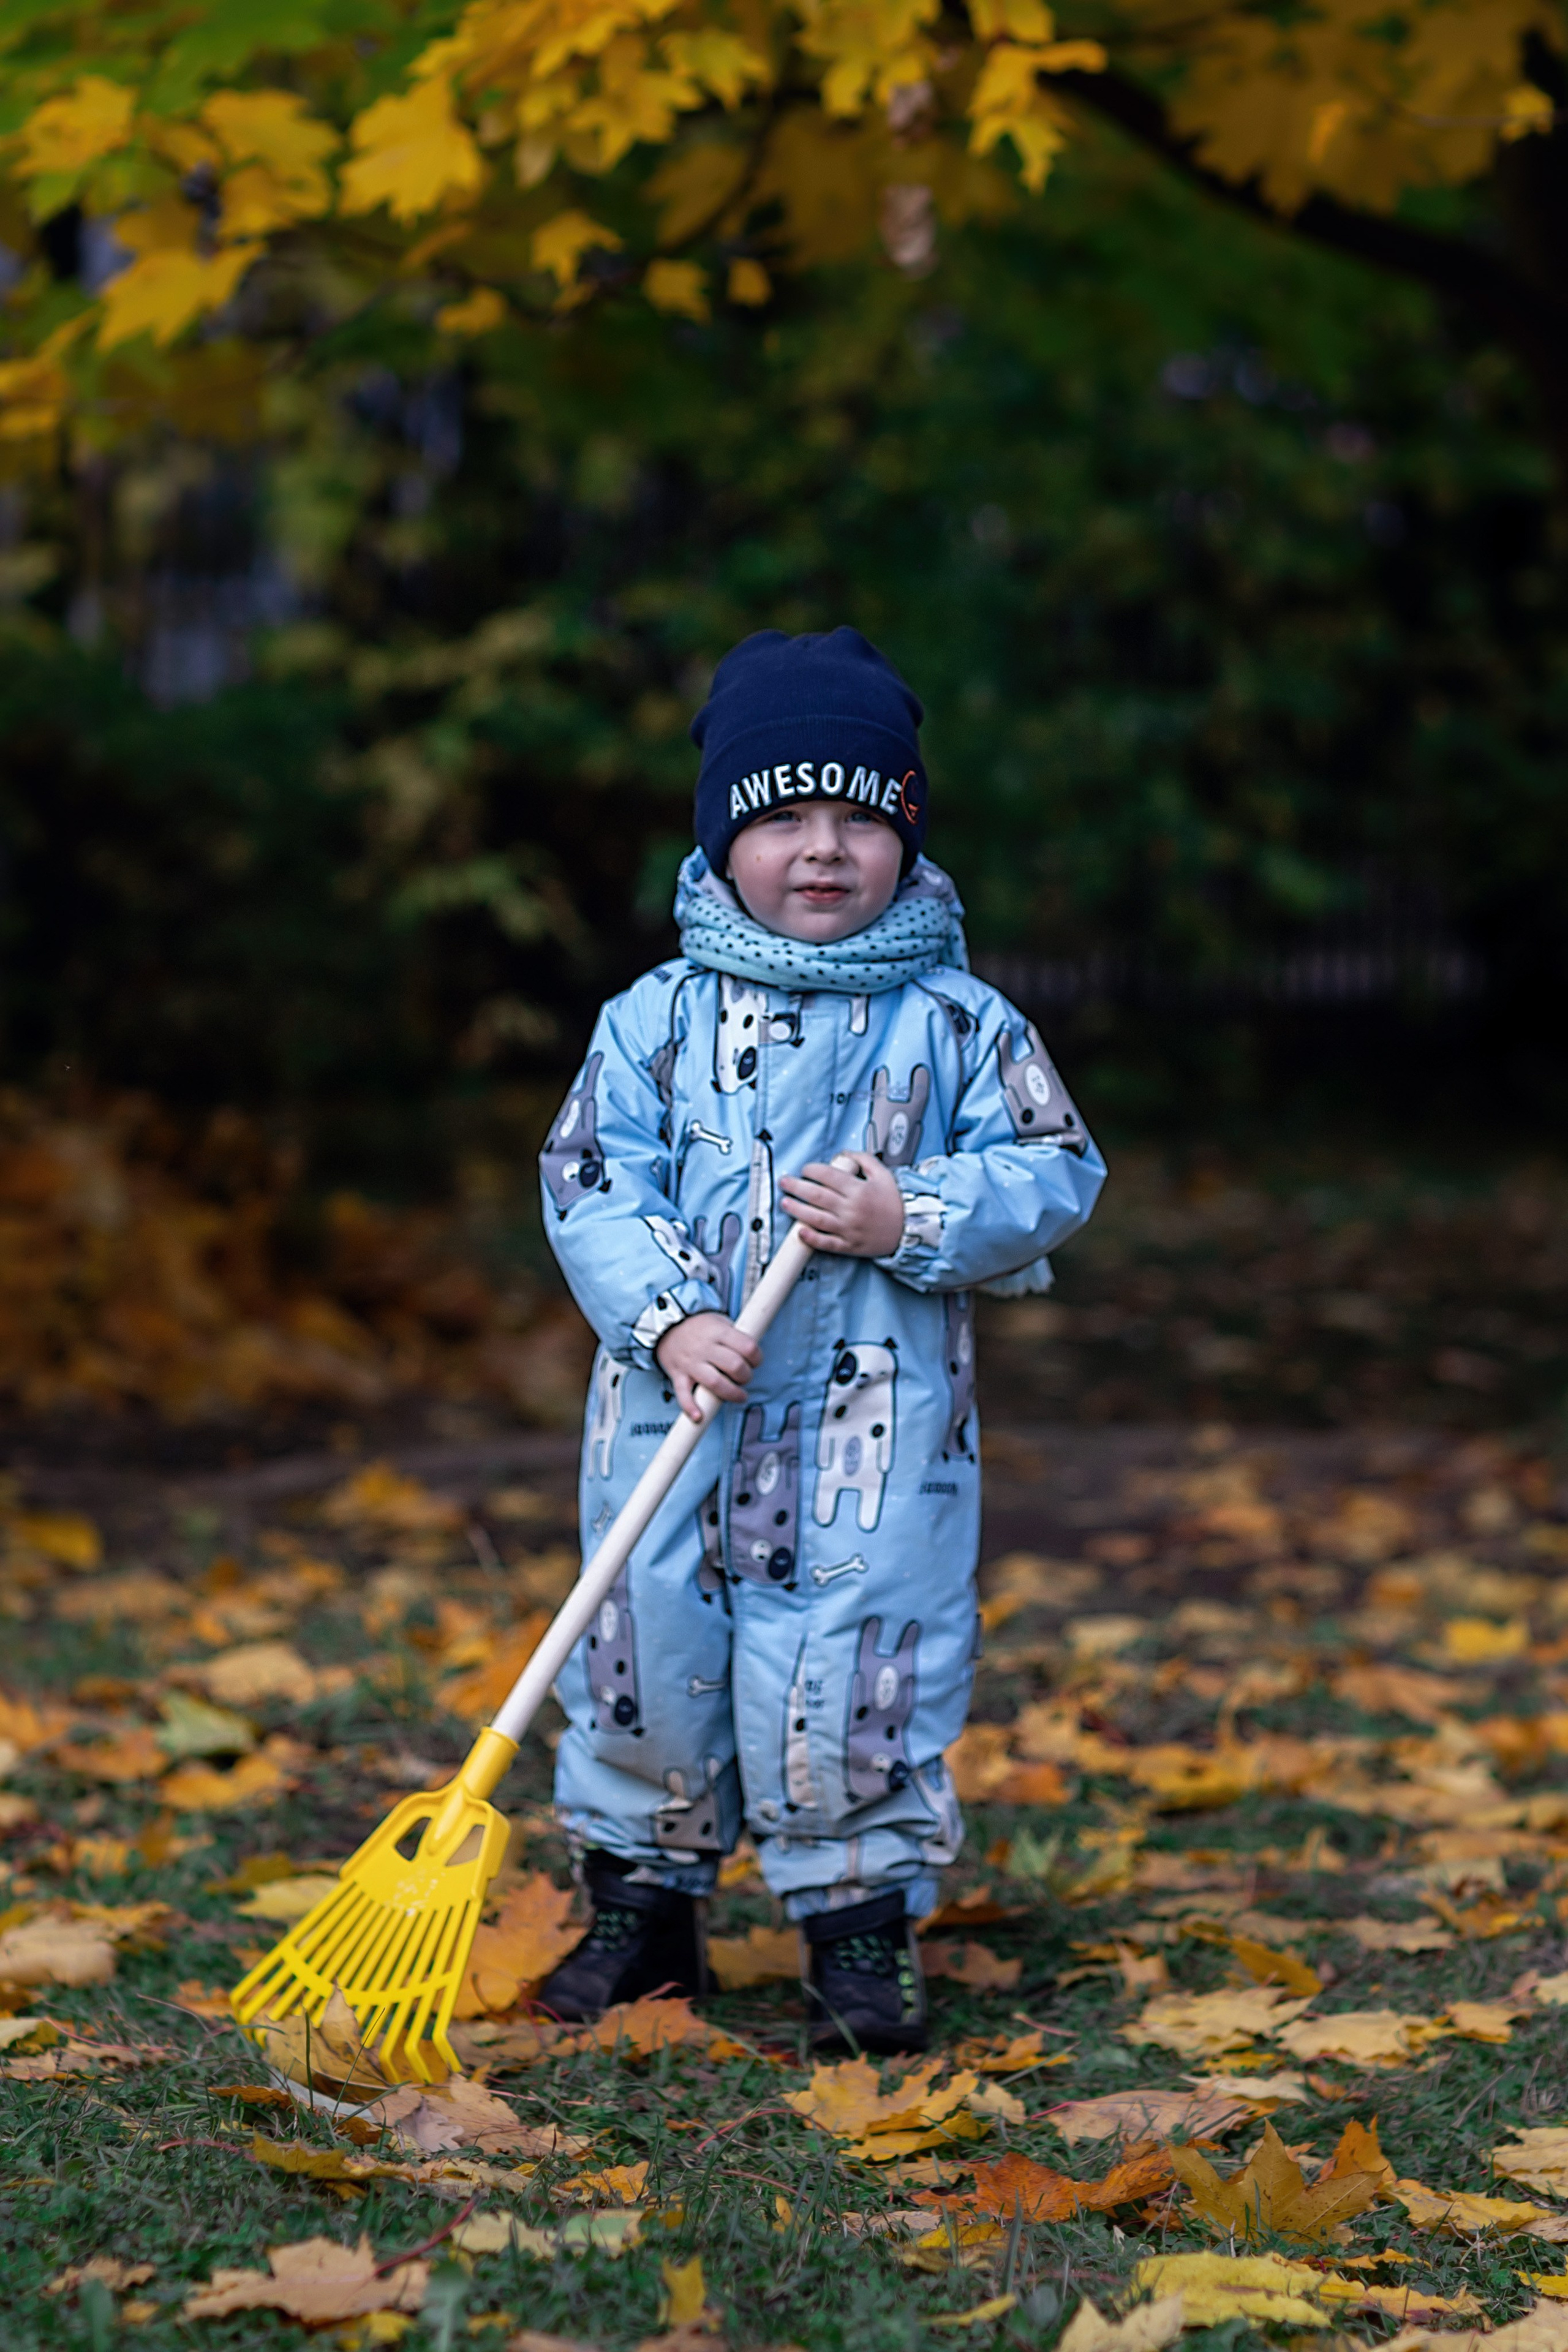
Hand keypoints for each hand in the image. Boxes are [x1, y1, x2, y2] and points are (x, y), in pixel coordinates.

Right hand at [656, 1311, 762, 1422]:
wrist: (667, 1328)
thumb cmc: (701, 1328)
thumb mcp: (720, 1322)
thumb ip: (736, 1337)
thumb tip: (755, 1355)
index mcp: (718, 1332)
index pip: (747, 1347)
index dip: (757, 1358)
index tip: (755, 1362)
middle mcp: (705, 1347)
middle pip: (734, 1366)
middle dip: (746, 1376)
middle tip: (744, 1377)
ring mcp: (691, 1363)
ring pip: (715, 1382)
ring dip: (731, 1393)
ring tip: (739, 1396)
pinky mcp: (679, 1376)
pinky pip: (683, 1394)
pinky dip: (690, 1407)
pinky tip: (699, 1416)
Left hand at [779, 1151, 905, 1258]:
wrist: (911, 1229)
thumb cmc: (895, 1201)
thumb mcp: (884, 1174)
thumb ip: (864, 1160)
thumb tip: (844, 1153)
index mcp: (859, 1189)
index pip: (828, 1176)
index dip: (812, 1170)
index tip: (805, 1169)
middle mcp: (851, 1209)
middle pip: (817, 1195)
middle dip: (796, 1187)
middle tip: (784, 1182)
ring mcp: (849, 1229)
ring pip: (816, 1218)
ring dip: (797, 1210)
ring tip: (784, 1202)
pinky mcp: (849, 1245)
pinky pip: (827, 1243)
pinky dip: (812, 1238)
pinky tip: (799, 1232)